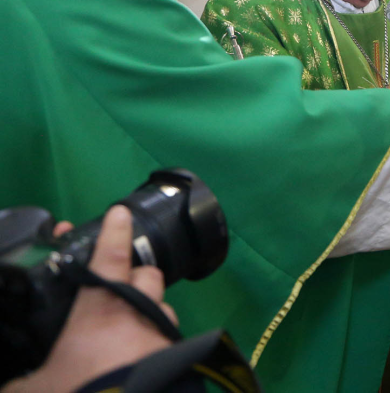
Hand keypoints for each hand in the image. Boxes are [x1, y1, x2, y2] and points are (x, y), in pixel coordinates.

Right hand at [3, 207, 174, 392]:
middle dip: (138, 276)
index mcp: (101, 307)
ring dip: (150, 311)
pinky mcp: (176, 356)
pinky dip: (155, 341)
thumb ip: (24, 377)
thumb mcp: (32, 387)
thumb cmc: (75, 390)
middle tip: (121, 290)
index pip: (111, 256)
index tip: (119, 212)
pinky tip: (141, 357)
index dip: (115, 232)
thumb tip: (15, 382)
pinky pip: (169, 339)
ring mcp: (161, 333)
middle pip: (149, 276)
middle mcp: (138, 312)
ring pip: (163, 308)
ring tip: (131, 329)